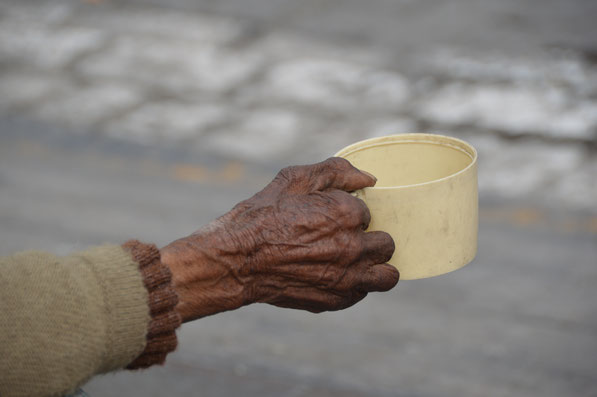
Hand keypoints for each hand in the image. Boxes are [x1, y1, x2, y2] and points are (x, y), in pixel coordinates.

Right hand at [161, 157, 397, 322]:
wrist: (235, 261)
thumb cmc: (260, 216)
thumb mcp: (294, 179)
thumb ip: (336, 171)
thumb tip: (369, 179)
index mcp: (346, 213)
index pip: (369, 212)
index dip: (349, 213)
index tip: (331, 217)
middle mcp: (353, 247)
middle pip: (385, 243)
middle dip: (368, 238)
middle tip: (345, 238)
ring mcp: (347, 278)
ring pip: (387, 275)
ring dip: (375, 266)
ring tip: (355, 261)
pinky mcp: (336, 301)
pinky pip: (363, 293)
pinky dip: (355, 285)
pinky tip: (334, 276)